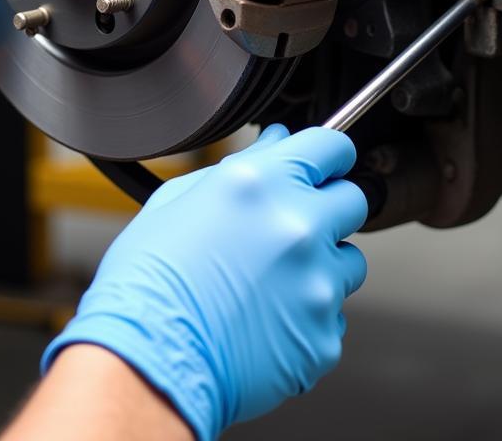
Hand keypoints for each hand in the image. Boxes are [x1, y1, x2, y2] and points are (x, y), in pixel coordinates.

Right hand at [42, 126, 367, 440]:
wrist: (147, 358)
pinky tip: (265, 320)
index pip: (331, 146)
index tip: (320, 167)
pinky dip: (307, 317)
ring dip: (320, 265)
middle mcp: (297, 226)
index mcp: (259, 183)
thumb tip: (274, 143)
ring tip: (270, 283)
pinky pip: (333, 317)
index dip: (326, 156)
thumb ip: (239, 166)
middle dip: (328, 208)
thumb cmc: (148, 279)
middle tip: (290, 227)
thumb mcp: (177, 201)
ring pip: (349, 262)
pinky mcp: (323, 336)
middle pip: (354, 200)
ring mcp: (316, 283)